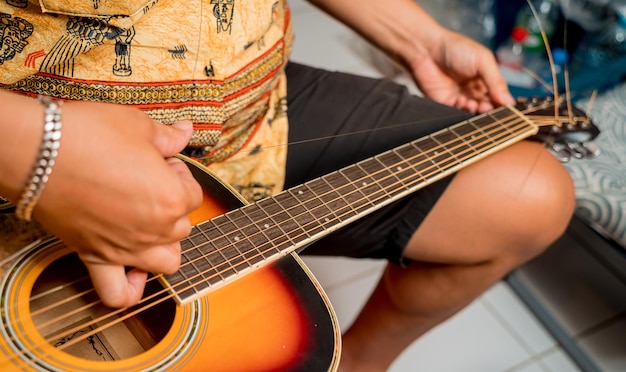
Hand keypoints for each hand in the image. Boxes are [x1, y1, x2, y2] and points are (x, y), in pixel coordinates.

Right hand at [32, 101, 202, 307]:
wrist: (37, 152)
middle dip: (172, 203)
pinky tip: (134, 274)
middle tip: (149, 182)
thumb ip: (169, 137)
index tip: (163, 163)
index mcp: (171, 198)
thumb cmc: (88, 136)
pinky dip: (131, 290)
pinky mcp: (95, 257)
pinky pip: (118, 292)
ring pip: (166, 262)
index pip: (193, 195)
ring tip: (150, 224)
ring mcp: (126, 248)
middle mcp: (154, 230)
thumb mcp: (138, 126)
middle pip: (182, 226)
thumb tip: (186, 131)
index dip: (180, 176)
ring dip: (165, 246)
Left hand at [409, 30, 514, 112]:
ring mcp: (459, 97)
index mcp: (485, 79)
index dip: (503, 103)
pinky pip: (457, 113)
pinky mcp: (445, 103)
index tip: (507, 108)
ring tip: (477, 104)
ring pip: (473, 112)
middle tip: (491, 107)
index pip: (498, 96)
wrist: (427, 48)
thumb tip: (508, 101)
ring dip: (477, 111)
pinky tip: (465, 103)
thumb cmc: (455, 48)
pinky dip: (463, 111)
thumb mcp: (483, 60)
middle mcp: (472, 90)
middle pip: (486, 107)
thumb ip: (495, 81)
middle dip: (490, 110)